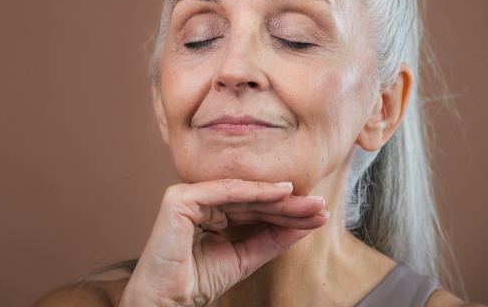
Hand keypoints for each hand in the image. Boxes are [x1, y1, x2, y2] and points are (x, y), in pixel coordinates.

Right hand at [119, 179, 328, 306]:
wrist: (167, 302)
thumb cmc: (196, 282)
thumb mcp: (244, 258)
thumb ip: (271, 239)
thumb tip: (303, 225)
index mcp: (211, 212)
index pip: (254, 208)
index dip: (286, 212)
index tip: (317, 216)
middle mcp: (200, 200)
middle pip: (252, 200)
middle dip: (289, 206)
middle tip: (320, 207)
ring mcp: (188, 196)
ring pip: (242, 194)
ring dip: (279, 199)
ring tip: (310, 204)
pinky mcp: (180, 199)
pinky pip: (224, 191)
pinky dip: (254, 192)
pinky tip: (282, 194)